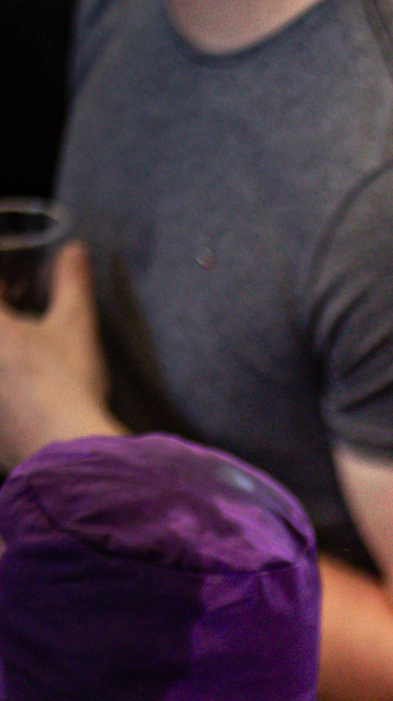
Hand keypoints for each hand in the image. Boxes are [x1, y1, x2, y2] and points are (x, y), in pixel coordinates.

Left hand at [0, 242, 114, 465]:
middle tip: (18, 328)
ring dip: (9, 365)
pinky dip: (6, 399)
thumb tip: (75, 249)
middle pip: (1, 336)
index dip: (5, 292)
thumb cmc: (66, 383)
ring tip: (21, 367)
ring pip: (0, 370)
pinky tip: (17, 403)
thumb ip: (72, 282)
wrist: (65, 451)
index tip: (13, 293)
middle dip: (9, 327)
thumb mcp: (76, 326)